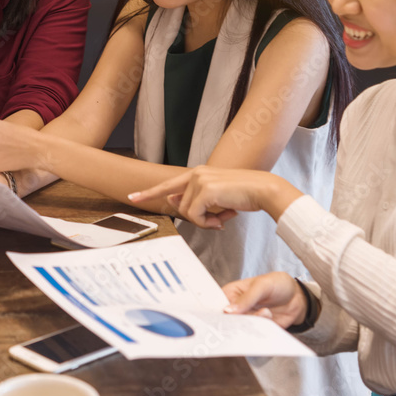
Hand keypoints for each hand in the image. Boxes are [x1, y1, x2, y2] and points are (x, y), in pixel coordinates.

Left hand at [129, 166, 295, 227]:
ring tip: (225, 214)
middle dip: (198, 218)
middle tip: (218, 219)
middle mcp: (195, 174)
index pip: (167, 185)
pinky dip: (209, 222)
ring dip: (207, 221)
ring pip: (188, 213)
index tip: (132, 197)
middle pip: (180, 206)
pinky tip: (225, 216)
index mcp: (197, 173)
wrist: (263, 189)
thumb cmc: (244, 195)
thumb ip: (197, 200)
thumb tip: (177, 205)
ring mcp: (198, 180)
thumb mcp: (218, 198)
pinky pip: (196, 216)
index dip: (148, 192)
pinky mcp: (204, 189)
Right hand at [222, 272, 307, 328]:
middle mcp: (236, 309)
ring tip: (267, 311)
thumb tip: (227, 311)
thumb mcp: (262, 285)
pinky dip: (262, 330)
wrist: (298, 297)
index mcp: (231, 293)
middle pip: (227, 321)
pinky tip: (270, 318)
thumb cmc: (278, 284)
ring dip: (254, 323)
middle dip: (237, 322)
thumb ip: (246, 298)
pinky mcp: (258, 329)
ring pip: (242, 330)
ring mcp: (247, 320)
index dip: (216, 312)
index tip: (224, 316)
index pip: (217, 305)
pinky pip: (255, 335)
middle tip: (249, 316)